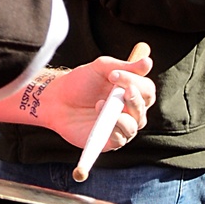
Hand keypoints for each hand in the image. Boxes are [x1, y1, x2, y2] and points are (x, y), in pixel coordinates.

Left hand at [1, 48, 154, 154]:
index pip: (146, 89)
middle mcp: (130, 111)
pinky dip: (114, 131)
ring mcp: (120, 127)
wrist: (56, 100)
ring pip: (134, 125)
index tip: (114, 74)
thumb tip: (148, 62)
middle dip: (133, 99)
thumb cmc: (80, 83)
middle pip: (143, 108)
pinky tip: (101, 120)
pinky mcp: (108, 141)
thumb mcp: (101, 68)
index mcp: (132, 93)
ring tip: (101, 104)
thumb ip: (125, 66)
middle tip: (121, 91)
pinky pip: (120, 140)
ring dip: (123, 116)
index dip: (135, 82)